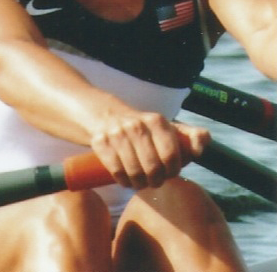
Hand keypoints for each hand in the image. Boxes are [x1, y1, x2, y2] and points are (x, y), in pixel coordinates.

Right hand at [89, 111, 205, 189]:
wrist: (106, 116)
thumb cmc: (145, 129)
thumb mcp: (169, 128)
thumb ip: (193, 136)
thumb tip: (201, 148)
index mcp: (157, 121)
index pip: (171, 155)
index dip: (173, 170)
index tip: (170, 173)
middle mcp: (136, 125)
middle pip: (152, 167)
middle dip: (156, 180)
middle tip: (155, 181)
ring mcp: (116, 133)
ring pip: (134, 171)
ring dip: (139, 183)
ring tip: (141, 183)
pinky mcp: (99, 142)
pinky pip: (116, 171)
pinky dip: (123, 181)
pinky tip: (127, 180)